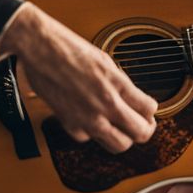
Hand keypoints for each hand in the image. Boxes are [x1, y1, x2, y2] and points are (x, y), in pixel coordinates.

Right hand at [0, 3, 157, 153]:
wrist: (41, 48)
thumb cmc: (70, 48)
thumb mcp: (105, 60)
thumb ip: (119, 83)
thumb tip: (132, 100)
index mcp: (117, 83)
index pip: (149, 109)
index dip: (151, 111)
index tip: (147, 110)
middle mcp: (106, 104)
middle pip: (140, 134)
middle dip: (145, 129)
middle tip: (143, 124)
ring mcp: (88, 118)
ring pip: (119, 145)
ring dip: (124, 137)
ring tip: (120, 128)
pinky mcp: (70, 125)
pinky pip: (90, 139)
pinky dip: (92, 132)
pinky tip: (90, 119)